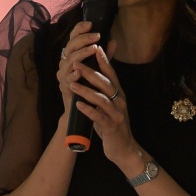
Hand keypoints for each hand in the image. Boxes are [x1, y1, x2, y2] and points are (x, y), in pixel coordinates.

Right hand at [57, 20, 102, 114]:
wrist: (81, 109)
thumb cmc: (89, 87)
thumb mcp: (98, 68)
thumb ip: (104, 56)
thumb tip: (113, 41)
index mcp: (72, 55)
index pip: (73, 38)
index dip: (79, 29)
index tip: (91, 23)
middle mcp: (65, 63)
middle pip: (70, 46)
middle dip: (84, 40)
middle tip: (96, 36)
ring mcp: (63, 75)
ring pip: (69, 61)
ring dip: (81, 54)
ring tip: (92, 49)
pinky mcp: (63, 87)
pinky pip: (67, 79)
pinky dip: (73, 75)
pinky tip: (80, 71)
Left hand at [72, 44, 138, 168]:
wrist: (123, 148)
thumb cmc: (112, 123)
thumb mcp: (109, 104)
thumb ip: (103, 89)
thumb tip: (94, 73)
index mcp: (118, 93)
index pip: (111, 73)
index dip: (104, 60)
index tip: (94, 47)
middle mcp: (119, 101)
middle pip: (105, 83)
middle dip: (90, 72)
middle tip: (76, 63)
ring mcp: (117, 114)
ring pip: (102, 99)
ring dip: (86, 91)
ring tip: (72, 85)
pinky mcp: (112, 127)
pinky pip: (99, 117)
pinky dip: (89, 111)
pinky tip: (78, 106)